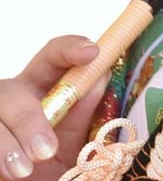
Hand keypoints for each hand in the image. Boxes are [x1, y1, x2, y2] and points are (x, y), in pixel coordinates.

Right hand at [0, 37, 106, 180]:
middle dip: (27, 120)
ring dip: (6, 145)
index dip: (70, 48)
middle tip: (46, 151)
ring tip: (23, 172)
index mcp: (42, 87)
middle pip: (10, 91)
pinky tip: (8, 173)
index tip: (92, 53)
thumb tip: (100, 76)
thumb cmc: (54, 166)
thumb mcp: (73, 141)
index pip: (52, 56)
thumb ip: (82, 113)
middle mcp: (14, 98)